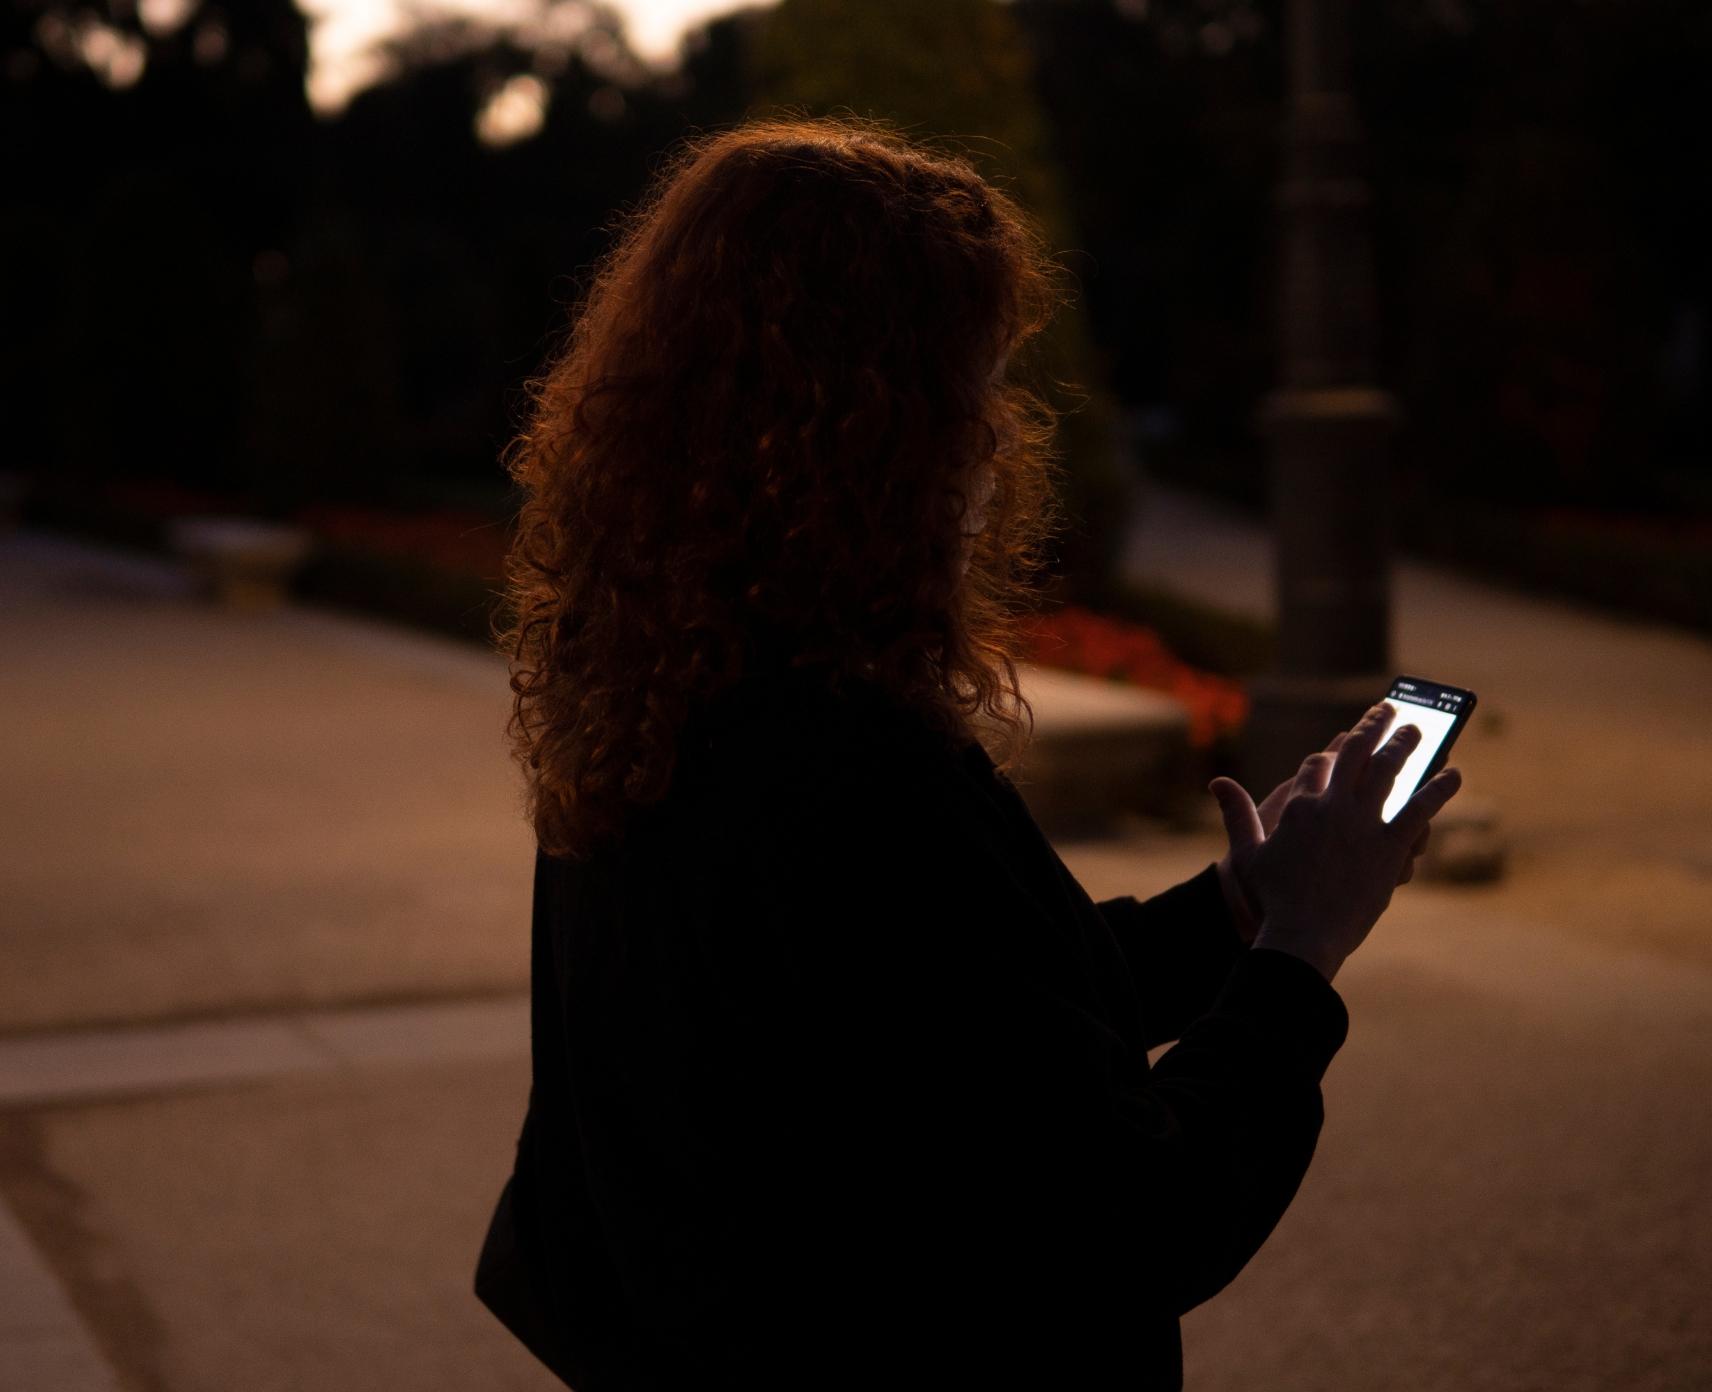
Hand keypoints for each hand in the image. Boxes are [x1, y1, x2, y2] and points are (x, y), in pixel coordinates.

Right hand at [1214, 730, 1432, 943]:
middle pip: (1356, 753)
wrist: (1302, 934)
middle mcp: (1332, 806)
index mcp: (1298, 806)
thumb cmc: (1271, 897)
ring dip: (1406, 744)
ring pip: (1390, 771)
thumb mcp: (1247, 852)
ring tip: (1419, 729)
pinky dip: (1438, 788)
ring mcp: (1363, 824)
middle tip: (1388, 709)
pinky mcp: (1390, 847)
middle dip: (1372, 726)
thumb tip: (1217, 781)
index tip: (1339, 745)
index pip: (1315, 765)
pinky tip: (1454, 773)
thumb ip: (1236, 814)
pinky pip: (1420, 810)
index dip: (1328, 754)